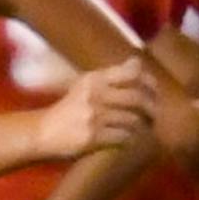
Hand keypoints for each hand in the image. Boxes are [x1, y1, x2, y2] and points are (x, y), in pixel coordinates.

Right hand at [34, 59, 155, 161]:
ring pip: (133, 119)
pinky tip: (127, 138)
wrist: (43, 131)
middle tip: (153, 114)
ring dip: (141, 125)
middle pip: (137, 98)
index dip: (148, 82)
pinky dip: (129, 138)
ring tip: (143, 127)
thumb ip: (113, 75)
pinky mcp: (93, 137)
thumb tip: (137, 61)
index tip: (154, 91)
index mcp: (94, 79)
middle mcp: (95, 95)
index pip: (131, 74)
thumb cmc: (69, 108)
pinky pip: (123, 137)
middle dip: (151, 107)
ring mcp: (94, 117)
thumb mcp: (86, 85)